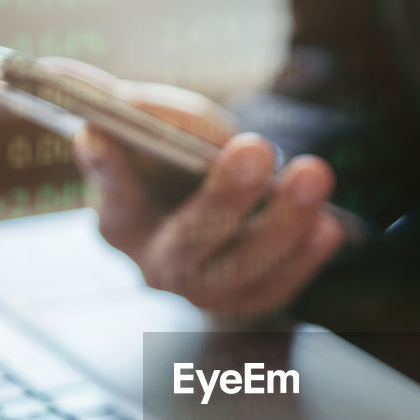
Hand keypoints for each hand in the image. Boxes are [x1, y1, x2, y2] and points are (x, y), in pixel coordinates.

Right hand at [54, 58, 344, 316]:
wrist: (222, 208)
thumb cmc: (183, 160)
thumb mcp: (159, 126)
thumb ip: (140, 115)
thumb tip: (90, 113)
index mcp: (120, 213)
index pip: (110, 191)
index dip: (107, 169)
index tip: (100, 136)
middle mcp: (153, 261)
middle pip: (186, 242)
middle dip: (223, 196)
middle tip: (255, 147)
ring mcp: (199, 291)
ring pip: (237, 272)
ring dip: (280, 225)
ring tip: (312, 175)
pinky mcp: (243, 305)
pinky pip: (273, 292)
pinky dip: (303, 260)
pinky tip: (329, 226)